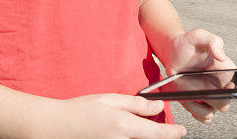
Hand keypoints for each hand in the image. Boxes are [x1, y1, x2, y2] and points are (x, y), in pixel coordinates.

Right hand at [55, 94, 186, 138]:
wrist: (55, 128)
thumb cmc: (80, 111)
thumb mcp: (110, 100)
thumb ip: (136, 104)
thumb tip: (158, 106)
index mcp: (124, 127)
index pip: (159, 135)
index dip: (174, 133)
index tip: (181, 131)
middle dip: (157, 135)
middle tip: (152, 125)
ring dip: (143, 137)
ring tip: (129, 127)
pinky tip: (121, 133)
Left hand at [166, 29, 236, 123]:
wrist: (172, 51)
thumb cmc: (188, 43)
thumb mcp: (199, 36)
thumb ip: (213, 41)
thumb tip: (222, 56)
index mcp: (226, 72)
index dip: (230, 91)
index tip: (220, 87)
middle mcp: (220, 86)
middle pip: (224, 104)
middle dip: (213, 102)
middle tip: (201, 92)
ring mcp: (208, 95)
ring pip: (210, 114)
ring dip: (199, 108)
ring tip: (188, 94)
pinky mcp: (197, 102)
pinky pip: (201, 116)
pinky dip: (194, 112)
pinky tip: (186, 100)